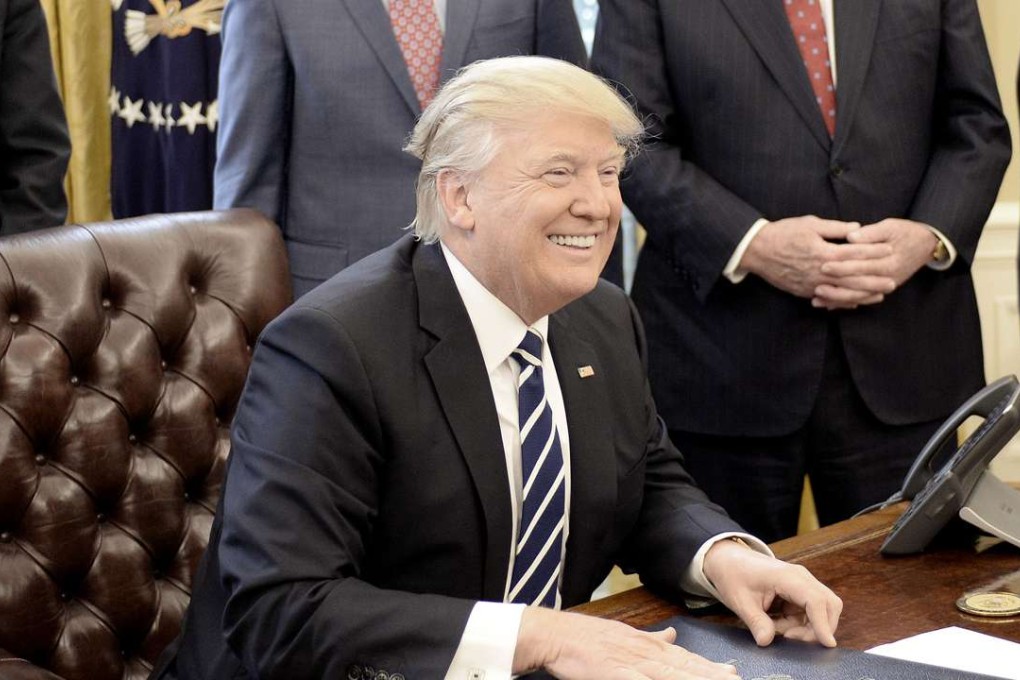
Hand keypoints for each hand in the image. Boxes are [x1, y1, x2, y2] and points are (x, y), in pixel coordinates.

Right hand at [513, 607, 739, 678]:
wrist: (555, 634)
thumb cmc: (584, 637)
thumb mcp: (623, 632)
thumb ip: (650, 637)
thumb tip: (673, 634)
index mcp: (646, 643)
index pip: (684, 656)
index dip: (709, 666)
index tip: (731, 672)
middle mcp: (644, 652)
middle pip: (685, 667)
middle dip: (712, 676)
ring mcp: (631, 663)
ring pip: (672, 675)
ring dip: (695, 679)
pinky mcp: (616, 673)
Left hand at [703, 540, 841, 647]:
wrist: (728, 560)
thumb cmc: (734, 575)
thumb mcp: (740, 601)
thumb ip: (756, 622)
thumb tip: (766, 641)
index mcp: (787, 577)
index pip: (815, 600)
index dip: (823, 624)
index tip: (827, 644)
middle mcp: (801, 578)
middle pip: (829, 605)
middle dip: (818, 628)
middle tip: (790, 638)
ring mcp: (802, 584)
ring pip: (821, 611)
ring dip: (805, 627)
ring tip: (776, 628)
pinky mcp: (799, 592)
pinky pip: (809, 613)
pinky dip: (798, 623)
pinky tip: (777, 622)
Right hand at [739, 216, 893, 306]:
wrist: (757, 251)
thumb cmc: (783, 233)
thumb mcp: (810, 224)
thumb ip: (835, 228)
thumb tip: (857, 229)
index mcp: (823, 252)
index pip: (854, 253)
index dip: (873, 251)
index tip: (890, 249)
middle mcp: (820, 271)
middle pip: (853, 277)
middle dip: (874, 279)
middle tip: (893, 281)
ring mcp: (812, 284)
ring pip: (842, 292)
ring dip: (863, 295)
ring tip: (880, 295)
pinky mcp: (804, 291)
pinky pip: (828, 299)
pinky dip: (843, 302)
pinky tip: (855, 303)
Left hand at [815, 218, 937, 306]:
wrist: (925, 245)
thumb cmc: (905, 232)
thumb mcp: (890, 227)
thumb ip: (871, 233)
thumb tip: (851, 236)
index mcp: (889, 261)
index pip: (862, 265)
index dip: (842, 266)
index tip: (823, 265)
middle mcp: (888, 277)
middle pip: (858, 286)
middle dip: (836, 287)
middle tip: (814, 287)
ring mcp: (885, 286)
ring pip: (859, 297)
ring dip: (837, 300)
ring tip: (817, 300)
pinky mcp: (881, 289)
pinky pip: (862, 300)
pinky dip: (845, 304)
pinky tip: (828, 306)